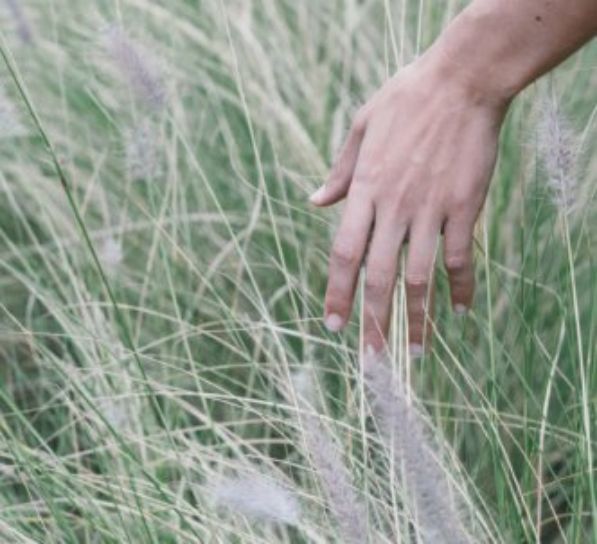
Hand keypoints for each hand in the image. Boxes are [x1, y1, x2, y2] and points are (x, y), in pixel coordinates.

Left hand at [310, 53, 507, 354]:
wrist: (462, 81)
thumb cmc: (407, 99)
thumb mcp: (360, 127)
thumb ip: (340, 172)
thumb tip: (314, 201)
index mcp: (365, 190)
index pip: (344, 254)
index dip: (337, 293)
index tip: (333, 325)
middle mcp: (394, 207)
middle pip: (379, 277)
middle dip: (373, 321)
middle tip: (371, 358)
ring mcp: (431, 209)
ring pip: (420, 277)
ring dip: (418, 319)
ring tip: (416, 352)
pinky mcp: (464, 207)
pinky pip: (459, 257)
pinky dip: (461, 287)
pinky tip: (460, 311)